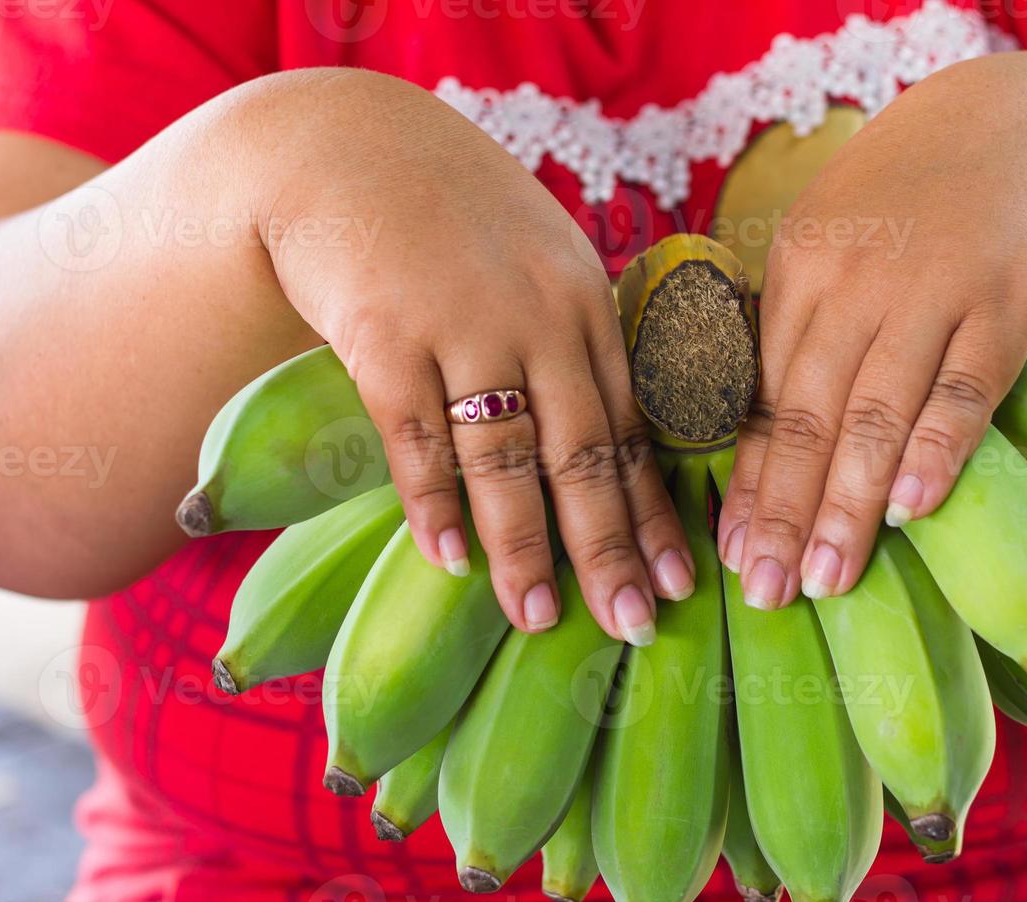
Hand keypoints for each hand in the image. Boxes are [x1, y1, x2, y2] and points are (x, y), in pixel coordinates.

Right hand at [255, 70, 691, 642]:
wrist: (346, 150)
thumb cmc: (456, 220)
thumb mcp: (543, 262)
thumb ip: (577, 342)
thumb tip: (612, 440)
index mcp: (586, 307)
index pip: (630, 429)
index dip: (654, 512)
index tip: (681, 582)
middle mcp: (538, 319)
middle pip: (582, 454)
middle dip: (609, 548)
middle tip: (634, 625)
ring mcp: (462, 327)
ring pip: (503, 457)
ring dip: (522, 546)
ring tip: (536, 619)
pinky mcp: (384, 336)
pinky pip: (414, 437)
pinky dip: (432, 502)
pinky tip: (450, 561)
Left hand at [718, 52, 1026, 607]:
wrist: (1024, 128)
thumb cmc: (913, 208)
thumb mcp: (836, 243)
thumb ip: (796, 327)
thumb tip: (752, 436)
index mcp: (801, 269)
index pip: (766, 396)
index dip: (750, 482)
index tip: (732, 554)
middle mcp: (856, 279)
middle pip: (809, 415)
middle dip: (784, 512)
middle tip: (766, 592)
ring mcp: (933, 288)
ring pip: (877, 412)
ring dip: (848, 504)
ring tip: (825, 579)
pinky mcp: (1008, 299)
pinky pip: (965, 387)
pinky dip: (935, 450)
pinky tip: (909, 510)